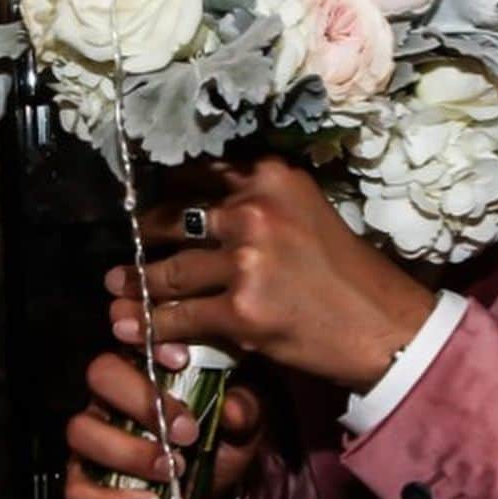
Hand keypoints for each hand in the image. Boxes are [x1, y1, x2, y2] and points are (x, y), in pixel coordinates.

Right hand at [63, 349, 261, 498]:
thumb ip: (245, 409)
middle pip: (101, 373)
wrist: (203, 498)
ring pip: (82, 430)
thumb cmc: (219, 442)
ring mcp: (93, 436)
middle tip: (187, 431)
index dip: (150, 341)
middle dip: (143, 400)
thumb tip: (236, 409)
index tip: (182, 359)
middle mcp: (112, 395)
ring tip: (171, 468)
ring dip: (129, 452)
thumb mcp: (244, 423)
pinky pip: (76, 489)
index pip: (134, 337)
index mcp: (147, 366)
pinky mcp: (82, 482)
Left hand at [105, 158, 436, 393]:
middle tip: (128, 249)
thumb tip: (194, 203)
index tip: (144, 201)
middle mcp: (256, 209)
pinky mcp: (241, 309)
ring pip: (170, 270)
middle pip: (174, 217)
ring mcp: (247, 259)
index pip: (197, 171)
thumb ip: (256, 200)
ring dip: (137, 283)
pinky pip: (179, 316)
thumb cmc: (344, 269)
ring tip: (117, 288)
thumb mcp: (304, 211)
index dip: (164, 187)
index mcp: (272, 176)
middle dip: (145, 236)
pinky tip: (132, 327)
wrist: (379, 324)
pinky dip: (151, 325)